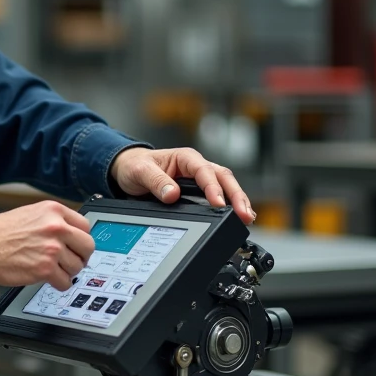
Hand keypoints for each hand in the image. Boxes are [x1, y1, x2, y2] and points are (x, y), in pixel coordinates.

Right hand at [0, 201, 94, 291]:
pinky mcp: (45, 269)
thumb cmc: (0, 232)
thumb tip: (71, 233)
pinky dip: (59, 283)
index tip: (77, 245)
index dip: (81, 238)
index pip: (85, 226)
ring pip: (77, 266)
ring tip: (53, 269)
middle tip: (71, 260)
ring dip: (67, 271)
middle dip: (81, 256)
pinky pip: (65, 282)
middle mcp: (56, 227)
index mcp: (53, 210)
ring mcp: (52, 249)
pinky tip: (49, 278)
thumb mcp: (31, 214)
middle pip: (88, 246)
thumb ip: (52, 221)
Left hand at [110, 147, 254, 224]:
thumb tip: (172, 194)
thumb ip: (156, 181)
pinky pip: (220, 195)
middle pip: (223, 178)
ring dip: (238, 200)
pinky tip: (238, 216)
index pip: (205, 171)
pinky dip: (230, 205)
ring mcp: (200, 178)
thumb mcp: (140, 172)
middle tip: (245, 214)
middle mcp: (196, 166)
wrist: (128, 170)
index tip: (218, 204)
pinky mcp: (200, 190)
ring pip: (226, 186)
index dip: (213, 188)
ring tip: (247, 217)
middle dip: (237, 196)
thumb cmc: (135, 166)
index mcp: (185, 158)